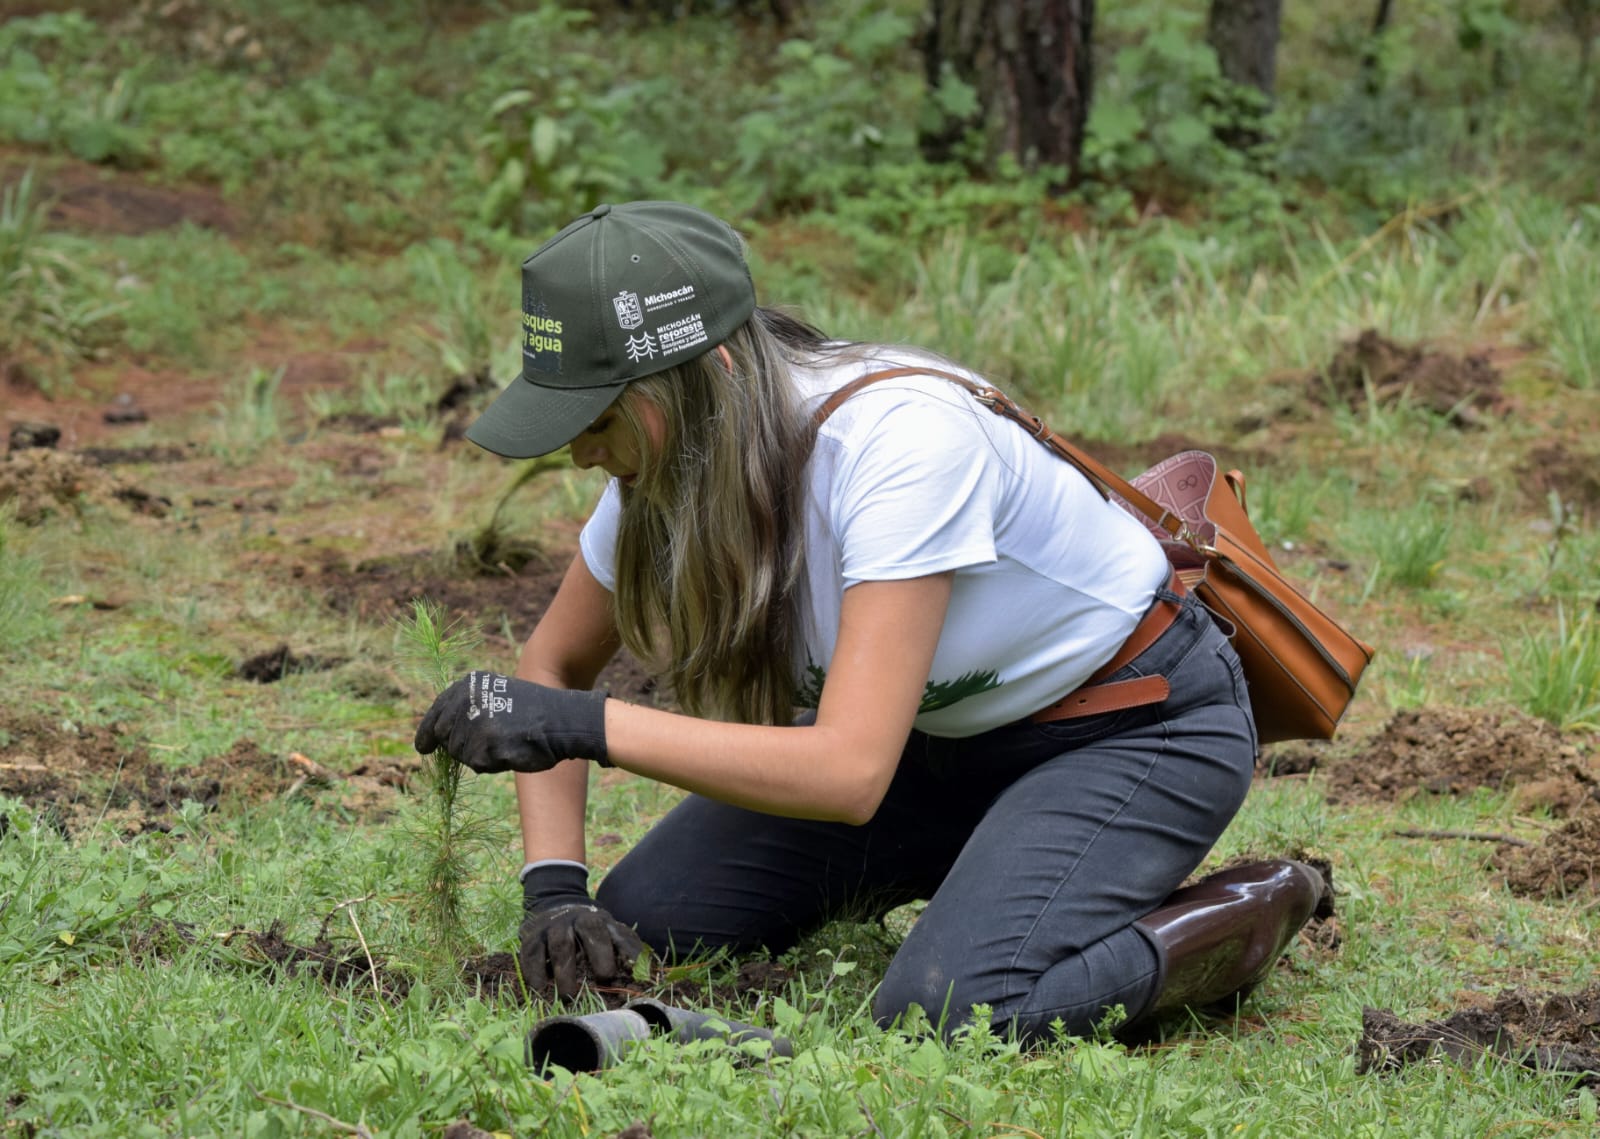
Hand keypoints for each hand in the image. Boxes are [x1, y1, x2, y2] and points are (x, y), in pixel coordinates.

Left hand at [413, 671, 606, 773]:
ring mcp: (474, 723)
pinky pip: (477, 764)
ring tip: (505, 744)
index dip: (426, 733)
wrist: (563, 719)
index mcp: (468, 685)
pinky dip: (492, 764)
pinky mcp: (484, 745)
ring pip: (460, 754)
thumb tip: (438, 734)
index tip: (422, 748)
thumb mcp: (496, 696)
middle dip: (460, 747)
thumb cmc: (533, 712)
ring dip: (479, 756)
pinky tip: (510, 752)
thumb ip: (468, 708)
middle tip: (490, 744)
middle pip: (444, 737)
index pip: (437, 712)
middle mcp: (467, 700)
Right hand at [519, 863, 644, 999]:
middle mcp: (574, 919)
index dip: (617, 949)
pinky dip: (534, 972)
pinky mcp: (531, 938)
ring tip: (569, 996)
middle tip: (604, 980)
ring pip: (559, 945)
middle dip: (598, 954)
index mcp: (596, 919)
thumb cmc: (588, 931)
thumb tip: (646, 974)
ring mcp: (552, 927)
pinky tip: (539, 990)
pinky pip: (530, 954)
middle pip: (587, 932)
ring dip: (565, 971)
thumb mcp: (608, 932)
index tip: (622, 970)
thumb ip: (625, 949)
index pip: (608, 930)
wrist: (552, 905)